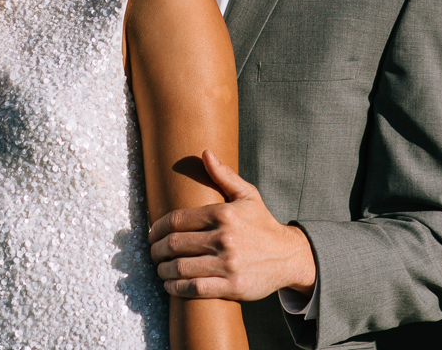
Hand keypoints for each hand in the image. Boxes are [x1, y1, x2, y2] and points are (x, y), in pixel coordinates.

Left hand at [148, 149, 316, 300]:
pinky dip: (176, 288)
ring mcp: (228, 264)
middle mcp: (225, 238)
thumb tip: (205, 153)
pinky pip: (194, 288)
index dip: (158, 227)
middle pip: (175, 244)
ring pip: (181, 267)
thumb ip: (225, 175)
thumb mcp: (248, 196)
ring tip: (160, 269)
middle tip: (153, 253)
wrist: (289, 256)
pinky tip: (171, 284)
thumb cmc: (263, 224)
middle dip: (156, 250)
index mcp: (224, 214)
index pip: (177, 220)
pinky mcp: (232, 286)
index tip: (152, 234)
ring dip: (163, 270)